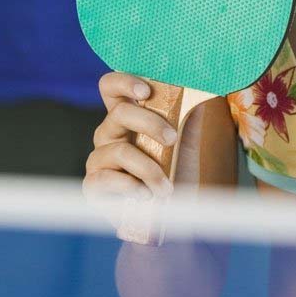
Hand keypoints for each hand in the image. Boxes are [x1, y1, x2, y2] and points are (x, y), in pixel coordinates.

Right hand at [84, 71, 178, 200]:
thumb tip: (202, 88)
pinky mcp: (93, 185)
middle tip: (172, 139)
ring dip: (149, 169)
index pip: (112, 88)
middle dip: (150, 123)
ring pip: (119, 151)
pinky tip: (146, 196)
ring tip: (167, 188)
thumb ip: (190, 115)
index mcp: (128, 117)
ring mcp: (99, 159)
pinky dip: (131, 187)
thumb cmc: (179, 172)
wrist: (176, 213)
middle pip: (119, 113)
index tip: (146, 91)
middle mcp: (109, 133)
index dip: (124, 82)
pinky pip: (106, 179)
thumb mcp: (190, 141)